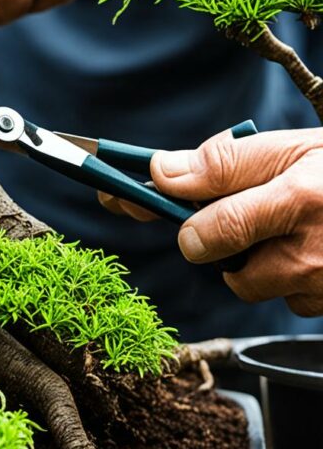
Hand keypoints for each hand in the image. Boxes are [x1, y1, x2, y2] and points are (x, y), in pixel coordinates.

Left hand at [100, 129, 322, 315]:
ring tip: (288, 228)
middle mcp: (312, 252)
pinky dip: (287, 279)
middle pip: (225, 267)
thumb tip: (161, 172)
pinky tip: (311, 250)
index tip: (143, 206)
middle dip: (214, 241)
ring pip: (251, 284)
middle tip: (237, 214)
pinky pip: (285, 299)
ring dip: (254, 260)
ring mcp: (322, 286)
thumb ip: (227, 161)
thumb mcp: (295, 148)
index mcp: (300, 199)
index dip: (181, 223)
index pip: (219, 227)